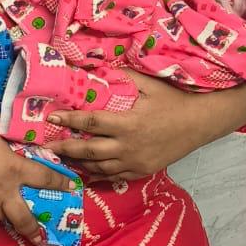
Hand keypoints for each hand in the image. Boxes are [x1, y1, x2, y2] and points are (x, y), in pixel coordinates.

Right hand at [0, 110, 80, 244]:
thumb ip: (10, 129)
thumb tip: (20, 124)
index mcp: (14, 168)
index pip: (45, 178)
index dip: (60, 182)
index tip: (70, 187)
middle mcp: (3, 190)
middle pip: (24, 219)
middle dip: (34, 229)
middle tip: (40, 234)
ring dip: (0, 208)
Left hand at [45, 70, 202, 180]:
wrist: (199, 123)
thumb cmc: (173, 101)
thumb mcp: (149, 85)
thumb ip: (122, 77)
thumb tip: (98, 68)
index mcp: (127, 123)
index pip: (90, 122)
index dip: (69, 119)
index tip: (52, 117)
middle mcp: (128, 146)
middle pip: (88, 150)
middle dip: (64, 148)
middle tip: (45, 146)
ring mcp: (134, 162)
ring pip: (98, 167)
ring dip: (78, 163)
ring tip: (61, 158)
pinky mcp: (141, 171)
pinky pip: (114, 177)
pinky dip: (97, 174)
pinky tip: (85, 171)